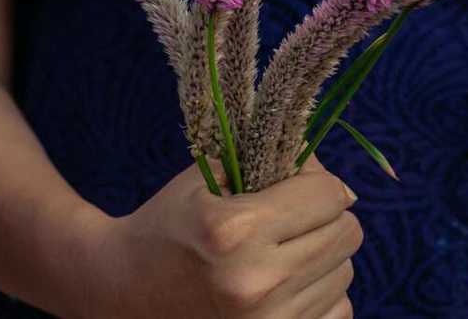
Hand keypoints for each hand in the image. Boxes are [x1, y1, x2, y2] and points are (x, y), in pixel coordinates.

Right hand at [80, 155, 360, 318]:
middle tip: (294, 217)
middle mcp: (256, 282)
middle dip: (326, 217)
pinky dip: (321, 294)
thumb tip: (340, 184)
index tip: (300, 184)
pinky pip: (339, 311)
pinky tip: (287, 285)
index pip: (329, 194)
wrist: (120, 292)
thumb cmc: (168, 225)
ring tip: (283, 253)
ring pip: (346, 274)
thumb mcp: (208, 178)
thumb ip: (273, 164)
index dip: (319, 182)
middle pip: (347, 234)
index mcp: (235, 231)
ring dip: (323, 256)